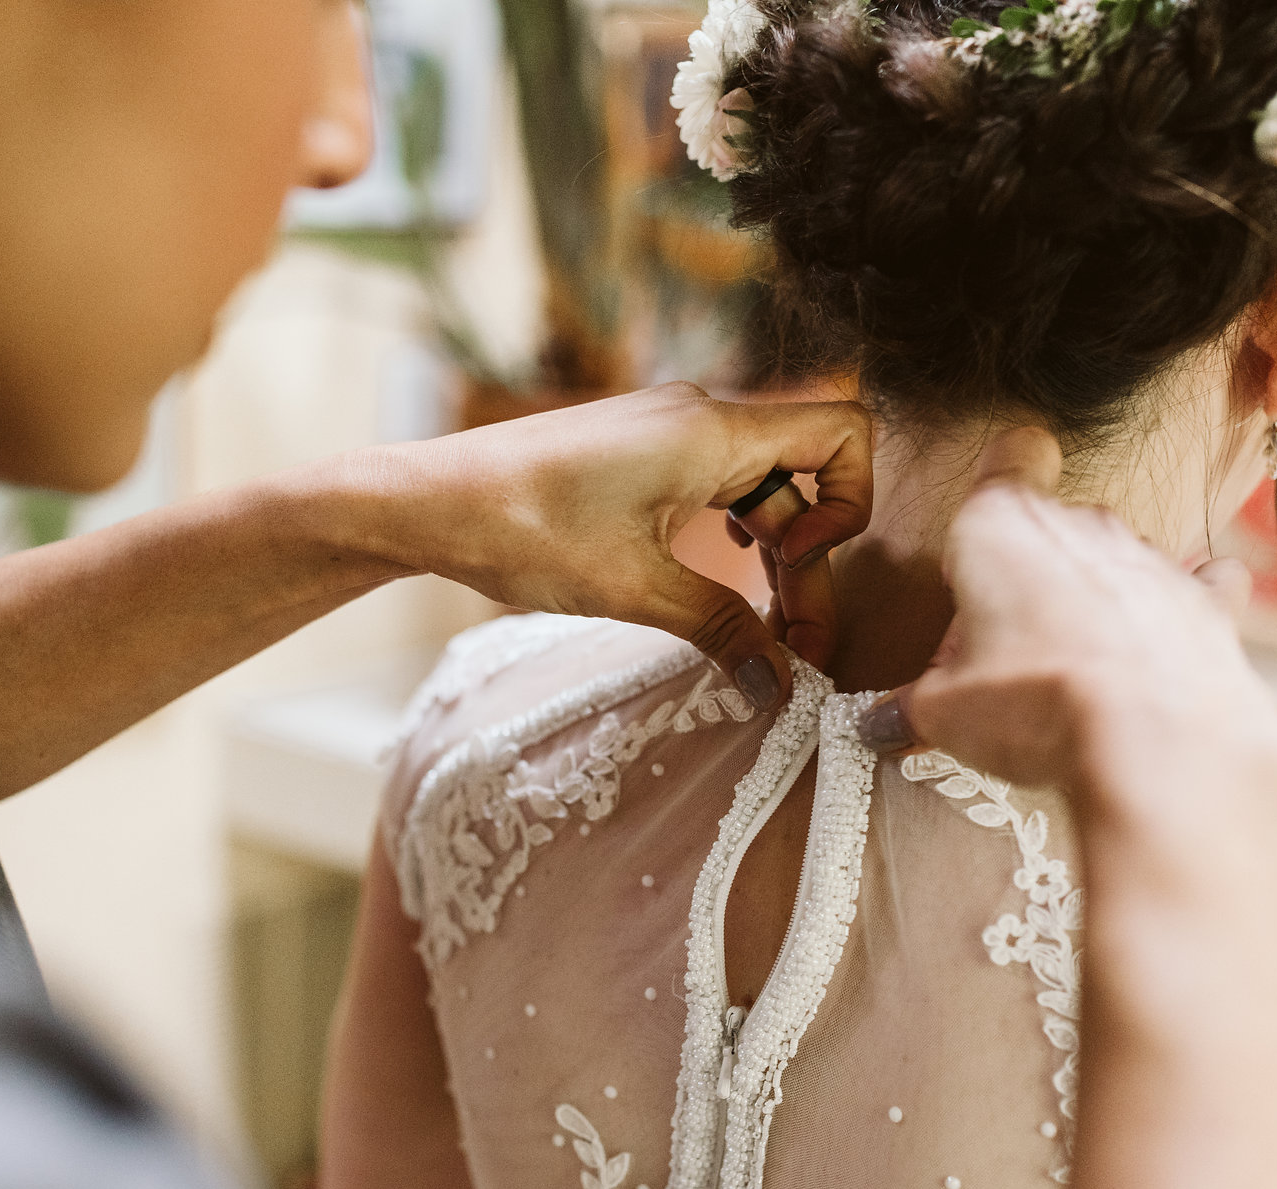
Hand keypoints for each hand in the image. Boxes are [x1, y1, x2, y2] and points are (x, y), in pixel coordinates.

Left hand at [380, 383, 872, 707]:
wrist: (425, 502)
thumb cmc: (523, 529)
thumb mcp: (633, 590)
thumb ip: (721, 628)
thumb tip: (781, 682)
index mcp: (714, 431)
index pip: (845, 432)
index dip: (851, 502)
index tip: (801, 564)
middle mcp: (700, 418)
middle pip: (804, 479)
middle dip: (810, 563)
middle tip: (792, 651)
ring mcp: (668, 433)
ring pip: (760, 492)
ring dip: (770, 561)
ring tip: (757, 636)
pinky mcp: (639, 455)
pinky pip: (716, 490)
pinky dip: (729, 542)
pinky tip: (712, 593)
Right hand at [855, 429, 1276, 807]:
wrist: (1157, 747)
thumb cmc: (1038, 706)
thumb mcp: (944, 714)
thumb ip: (913, 705)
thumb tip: (880, 725)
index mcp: (1000, 527)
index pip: (1008, 455)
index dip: (995, 485)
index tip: (981, 540)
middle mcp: (1081, 523)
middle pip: (1051, 524)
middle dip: (1029, 575)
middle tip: (1005, 647)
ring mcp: (1150, 558)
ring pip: (1115, 556)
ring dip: (1095, 597)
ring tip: (1076, 670)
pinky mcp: (1209, 602)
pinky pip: (1197, 585)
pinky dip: (1180, 609)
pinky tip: (1161, 649)